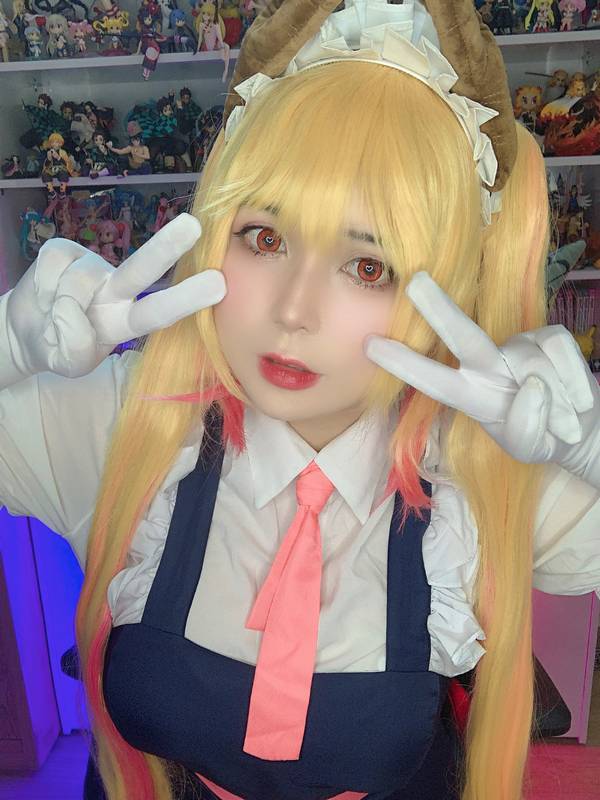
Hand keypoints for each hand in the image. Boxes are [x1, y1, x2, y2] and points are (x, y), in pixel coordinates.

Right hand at [6, 214, 225, 379]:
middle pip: (142, 268)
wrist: (25, 331)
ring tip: (53, 315)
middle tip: (195, 226)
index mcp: (126, 321)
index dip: (186, 299)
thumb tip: (76, 312)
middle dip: (166, 246)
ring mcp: (90, 267)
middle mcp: (116, 289)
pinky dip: (42, 288)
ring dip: (60, 304)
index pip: (159, 313)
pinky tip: (44, 295)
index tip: (219, 284)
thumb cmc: (59, 346)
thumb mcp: (70, 362)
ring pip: (79, 281)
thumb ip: (75, 348)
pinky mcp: (62, 251)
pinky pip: (53, 268)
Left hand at [364, 272, 599, 487]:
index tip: (369, 345)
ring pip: (530, 362)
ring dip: (554, 400)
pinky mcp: (549, 337)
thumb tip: (530, 386)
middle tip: (415, 283)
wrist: (581, 429)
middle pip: (464, 336)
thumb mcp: (528, 446)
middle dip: (440, 310)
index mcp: (471, 395)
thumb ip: (525, 427)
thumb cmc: (542, 436)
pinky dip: (573, 382)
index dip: (403, 364)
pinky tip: (578, 402)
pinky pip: (559, 353)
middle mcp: (488, 366)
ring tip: (563, 421)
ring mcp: (519, 348)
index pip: (433, 379)